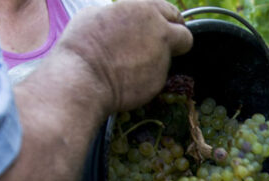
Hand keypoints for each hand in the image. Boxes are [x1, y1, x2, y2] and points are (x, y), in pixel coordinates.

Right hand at [55, 0, 192, 113]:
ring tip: (128, 64)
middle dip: (178, 42)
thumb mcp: (97, 14)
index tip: (169, 28)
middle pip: (185, 37)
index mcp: (146, 10)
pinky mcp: (159, 81)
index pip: (172, 13)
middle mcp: (160, 33)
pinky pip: (155, 77)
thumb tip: (122, 19)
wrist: (84, 76)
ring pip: (167, 59)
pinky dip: (145, 78)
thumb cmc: (83, 42)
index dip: (172, 21)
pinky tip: (126, 78)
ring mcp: (162, 59)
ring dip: (155, 61)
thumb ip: (121, 15)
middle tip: (165, 48)